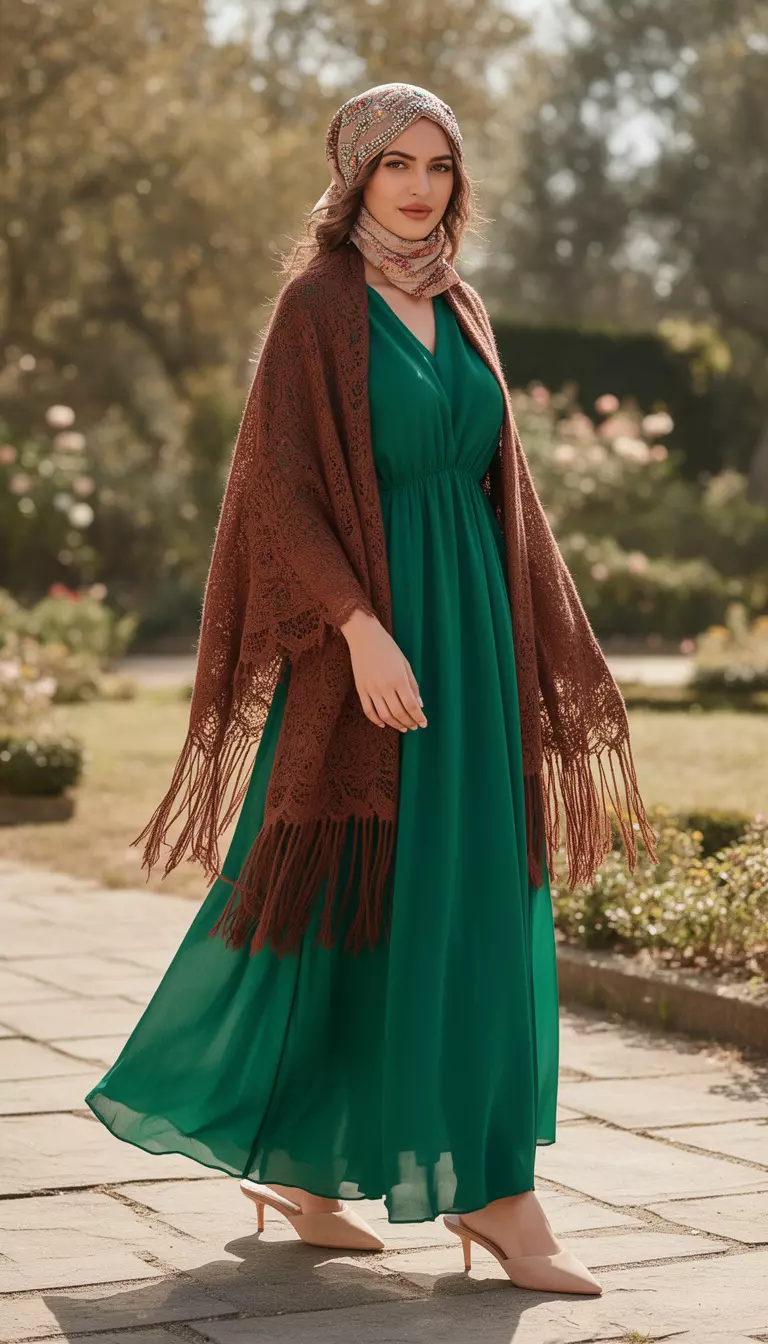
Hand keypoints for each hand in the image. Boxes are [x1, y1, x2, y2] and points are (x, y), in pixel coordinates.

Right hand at [340, 608, 427, 731]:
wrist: (364, 637)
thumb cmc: (388, 648)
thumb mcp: (405, 664)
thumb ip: (413, 685)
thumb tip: (419, 704)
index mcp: (398, 679)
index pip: (411, 705)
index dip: (419, 717)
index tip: (424, 724)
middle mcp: (385, 687)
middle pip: (398, 713)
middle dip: (409, 722)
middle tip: (414, 726)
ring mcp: (371, 689)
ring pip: (384, 715)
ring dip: (395, 724)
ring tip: (403, 727)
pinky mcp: (360, 690)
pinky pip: (368, 711)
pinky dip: (376, 721)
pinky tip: (384, 724)